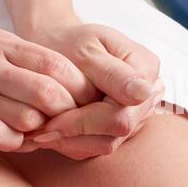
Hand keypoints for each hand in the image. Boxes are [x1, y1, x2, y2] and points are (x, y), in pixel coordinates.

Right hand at [0, 28, 93, 150]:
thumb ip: (24, 64)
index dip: (79, 89)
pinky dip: (12, 143)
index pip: (57, 65)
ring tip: (35, 136)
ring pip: (27, 116)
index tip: (84, 106)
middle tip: (65, 127)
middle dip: (66, 115)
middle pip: (49, 91)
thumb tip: (71, 88)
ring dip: (39, 133)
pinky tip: (9, 141)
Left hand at [20, 18, 162, 158]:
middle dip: (76, 133)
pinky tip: (52, 133)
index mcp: (145, 68)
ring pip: (109, 142)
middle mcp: (148, 94)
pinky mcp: (122, 125)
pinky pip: (99, 144)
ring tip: (42, 133)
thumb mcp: (86, 50)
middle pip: (118, 131)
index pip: (122, 113)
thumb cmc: (70, 41)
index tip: (52, 123)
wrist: (61, 43)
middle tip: (40, 133)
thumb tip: (142, 93)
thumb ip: (112, 73)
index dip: (86, 123)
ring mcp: (137, 112)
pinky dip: (73, 142)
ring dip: (73, 142)